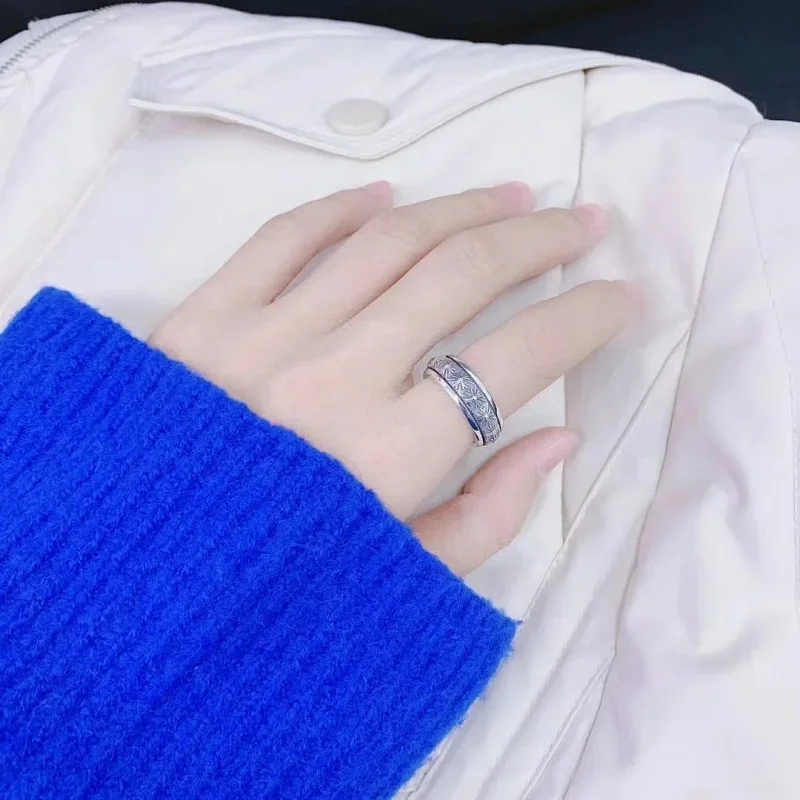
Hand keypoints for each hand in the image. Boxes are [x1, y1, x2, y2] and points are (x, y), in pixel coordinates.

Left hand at [149, 182, 638, 574]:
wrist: (136, 582)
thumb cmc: (278, 591)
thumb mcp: (399, 583)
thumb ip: (490, 516)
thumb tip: (560, 435)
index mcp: (388, 456)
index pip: (517, 360)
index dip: (584, 318)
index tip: (620, 296)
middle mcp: (332, 380)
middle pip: (460, 274)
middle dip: (539, 240)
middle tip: (583, 221)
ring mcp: (261, 338)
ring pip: (385, 240)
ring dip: (462, 207)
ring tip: (511, 196)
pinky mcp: (201, 317)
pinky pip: (284, 237)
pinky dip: (342, 207)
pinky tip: (387, 197)